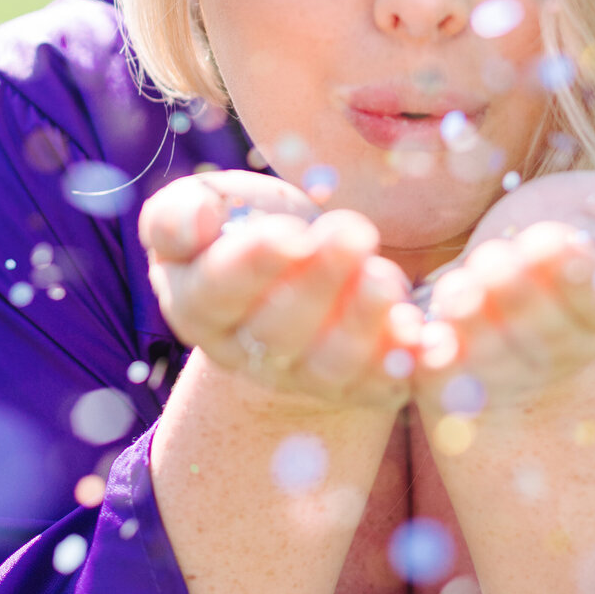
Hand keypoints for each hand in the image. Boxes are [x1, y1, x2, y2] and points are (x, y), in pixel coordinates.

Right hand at [139, 170, 418, 411]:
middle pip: (280, 329)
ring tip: (385, 277)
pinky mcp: (361, 386)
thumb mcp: (202, 207)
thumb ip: (177, 215)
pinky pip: (382, 383)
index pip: (218, 292)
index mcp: (199, 305)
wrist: (294, 278)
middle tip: (353, 232)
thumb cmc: (241, 229)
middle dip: (320, 282)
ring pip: (333, 363)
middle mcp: (249, 353)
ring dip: (362, 322)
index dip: (254, 265)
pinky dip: (401, 362)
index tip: (291, 232)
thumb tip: (195, 223)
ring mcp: (306, 377)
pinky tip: (417, 330)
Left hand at [412, 172, 594, 410]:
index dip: (578, 278)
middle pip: (540, 325)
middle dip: (518, 286)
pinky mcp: (451, 375)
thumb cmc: (574, 231)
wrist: (514, 284)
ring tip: (467, 282)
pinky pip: (435, 363)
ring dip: (472, 311)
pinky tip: (423, 315)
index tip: (562, 246)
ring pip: (487, 345)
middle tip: (504, 256)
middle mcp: (561, 349)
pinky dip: (426, 342)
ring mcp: (506, 369)